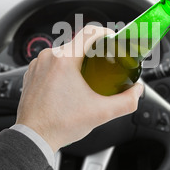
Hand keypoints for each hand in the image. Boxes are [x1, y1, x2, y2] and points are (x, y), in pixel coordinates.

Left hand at [15, 25, 143, 151]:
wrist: (34, 137)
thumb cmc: (60, 124)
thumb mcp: (101, 113)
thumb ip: (126, 102)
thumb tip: (137, 91)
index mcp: (65, 60)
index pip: (89, 32)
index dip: (105, 33)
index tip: (112, 39)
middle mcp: (48, 57)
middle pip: (77, 44)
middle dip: (92, 52)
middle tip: (104, 65)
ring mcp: (37, 64)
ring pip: (63, 53)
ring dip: (76, 61)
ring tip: (86, 78)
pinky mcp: (31, 73)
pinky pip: (50, 63)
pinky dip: (61, 69)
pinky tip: (68, 85)